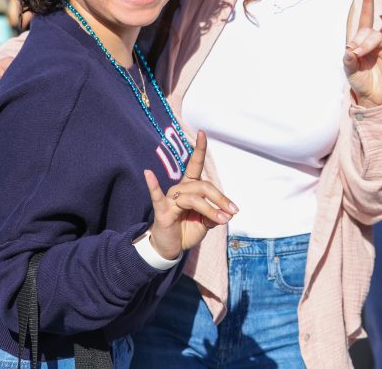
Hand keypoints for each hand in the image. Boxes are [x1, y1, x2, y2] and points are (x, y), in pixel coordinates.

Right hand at [143, 132, 237, 259]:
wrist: (171, 249)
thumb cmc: (187, 230)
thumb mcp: (206, 222)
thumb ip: (215, 214)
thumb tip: (228, 213)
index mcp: (190, 188)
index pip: (195, 165)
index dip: (199, 149)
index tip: (202, 132)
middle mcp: (179, 189)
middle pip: (203, 186)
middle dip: (220, 198)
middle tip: (232, 212)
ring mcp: (169, 199)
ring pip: (194, 197)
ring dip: (210, 209)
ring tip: (222, 220)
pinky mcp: (161, 210)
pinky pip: (157, 196)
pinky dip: (153, 184)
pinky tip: (148, 173)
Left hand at [344, 0, 381, 107]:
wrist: (373, 97)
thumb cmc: (361, 83)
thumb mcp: (350, 72)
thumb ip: (349, 61)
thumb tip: (349, 50)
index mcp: (360, 42)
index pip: (363, 19)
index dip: (367, 3)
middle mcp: (373, 42)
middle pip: (368, 31)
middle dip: (360, 40)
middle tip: (354, 54)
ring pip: (378, 37)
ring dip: (369, 43)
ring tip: (361, 54)